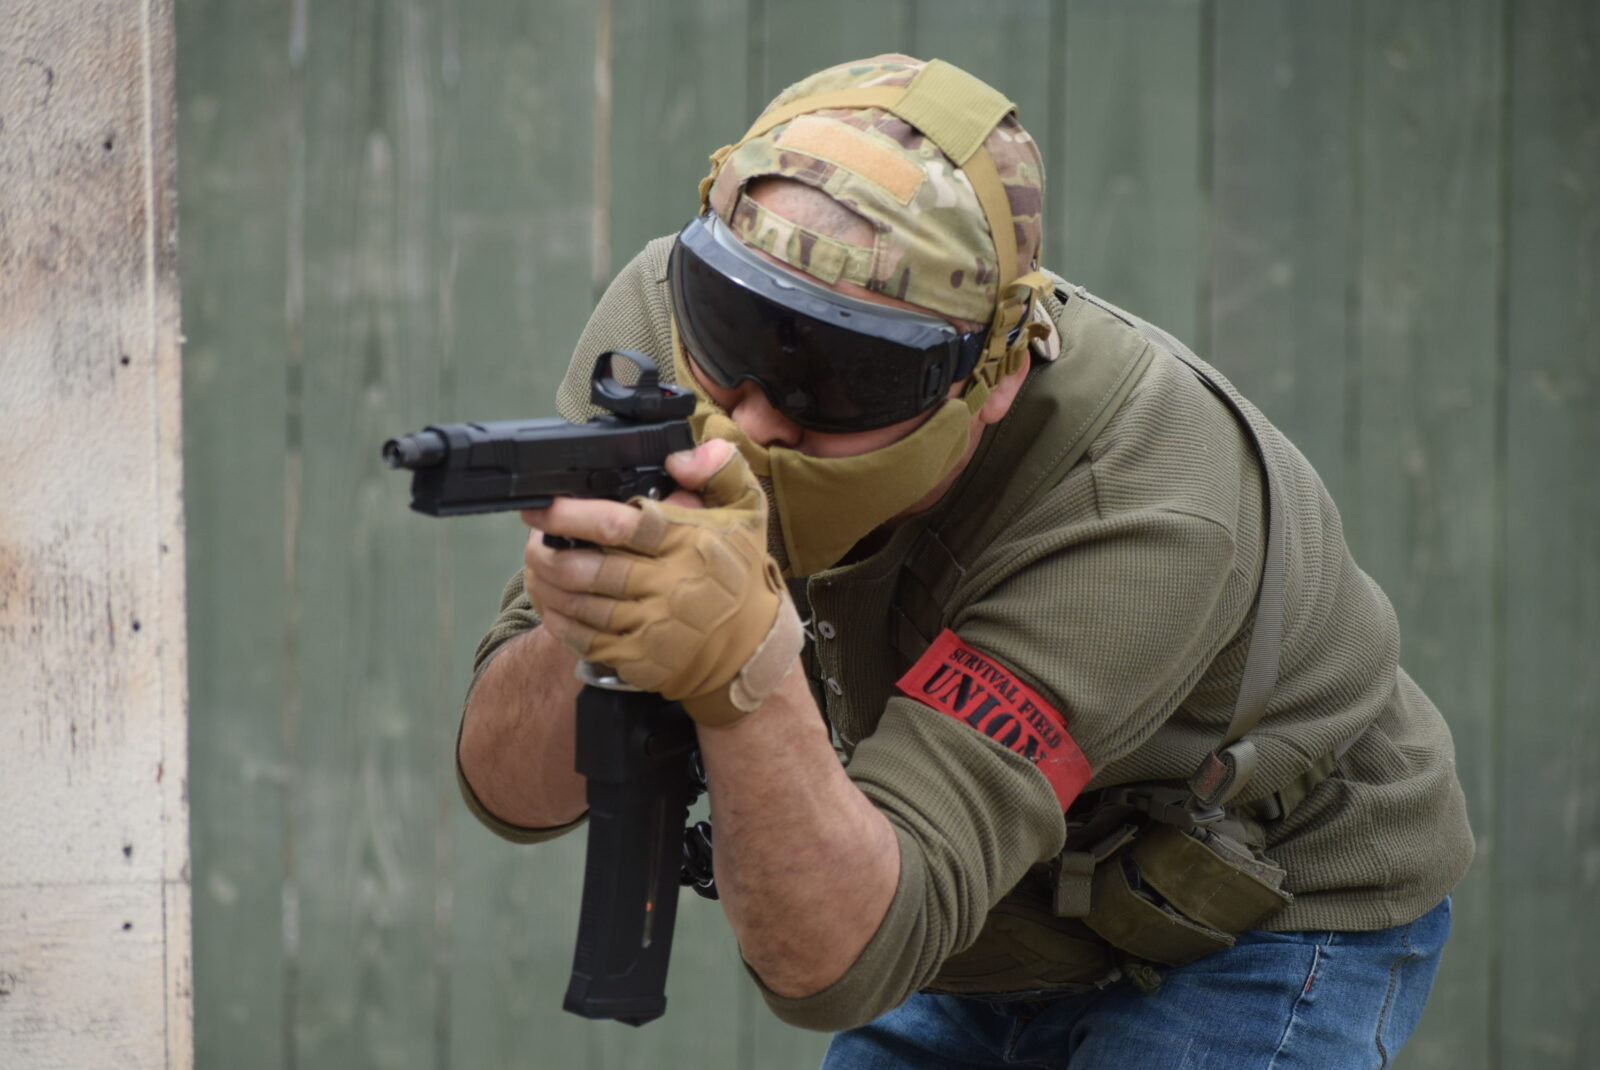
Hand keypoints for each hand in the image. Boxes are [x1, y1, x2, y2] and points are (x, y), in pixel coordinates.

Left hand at [520, 440, 802, 725]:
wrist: (753, 647)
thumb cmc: (740, 572)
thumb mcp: (747, 511)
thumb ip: (718, 470)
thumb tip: (678, 457)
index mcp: (687, 543)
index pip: (617, 525)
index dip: (570, 515)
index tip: (542, 507)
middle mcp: (668, 586)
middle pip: (589, 568)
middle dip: (547, 552)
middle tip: (532, 540)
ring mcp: (652, 626)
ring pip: (581, 604)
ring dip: (548, 585)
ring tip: (536, 568)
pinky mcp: (641, 659)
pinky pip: (586, 639)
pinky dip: (561, 621)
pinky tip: (552, 604)